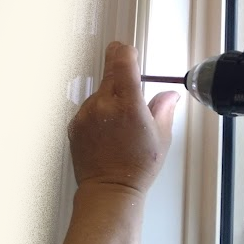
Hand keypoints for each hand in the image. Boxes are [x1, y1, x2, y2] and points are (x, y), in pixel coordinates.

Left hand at [68, 41, 179, 196]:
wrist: (109, 191)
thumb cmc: (137, 168)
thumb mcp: (161, 137)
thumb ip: (164, 108)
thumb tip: (170, 94)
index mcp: (128, 104)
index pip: (123, 60)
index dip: (126, 52)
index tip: (130, 53)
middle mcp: (104, 105)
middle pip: (109, 72)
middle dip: (120, 73)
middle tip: (129, 87)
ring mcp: (85, 114)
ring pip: (99, 92)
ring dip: (109, 97)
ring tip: (119, 124)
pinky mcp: (74, 124)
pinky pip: (88, 108)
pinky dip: (97, 113)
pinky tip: (106, 132)